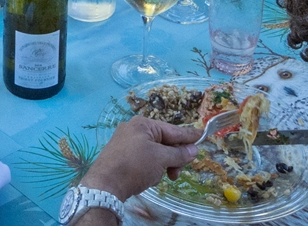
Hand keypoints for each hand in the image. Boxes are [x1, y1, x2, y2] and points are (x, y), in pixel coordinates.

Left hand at [80, 116, 200, 200]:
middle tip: (177, 172)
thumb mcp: (161, 158)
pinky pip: (144, 159)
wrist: (105, 185)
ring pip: (155, 153)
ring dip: (162, 166)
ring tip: (161, 177)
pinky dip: (150, 168)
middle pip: (164, 142)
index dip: (188, 135)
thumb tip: (194, 149)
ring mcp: (126, 142)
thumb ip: (179, 153)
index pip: (173, 130)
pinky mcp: (121, 156)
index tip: (202, 135)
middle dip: (173, 158)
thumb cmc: (135, 166)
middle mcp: (134, 129)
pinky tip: (148, 179)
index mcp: (143, 124)